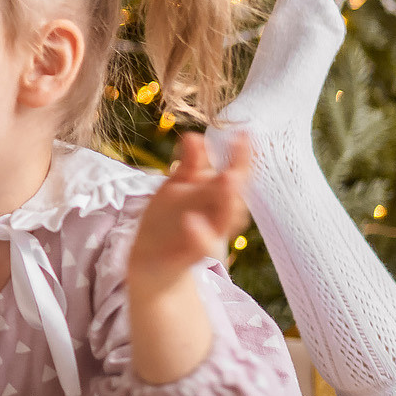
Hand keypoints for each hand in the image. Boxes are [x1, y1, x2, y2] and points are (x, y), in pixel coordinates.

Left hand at [130, 131, 253, 286]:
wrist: (151, 262)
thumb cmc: (168, 221)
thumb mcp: (177, 188)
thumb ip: (190, 165)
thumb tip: (194, 134)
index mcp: (213, 198)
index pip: (233, 175)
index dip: (241, 156)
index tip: (244, 133)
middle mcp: (215, 217)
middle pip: (233, 197)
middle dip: (237, 179)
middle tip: (238, 159)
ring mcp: (205, 237)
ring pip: (222, 221)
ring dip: (226, 201)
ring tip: (226, 179)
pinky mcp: (188, 257)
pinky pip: (198, 247)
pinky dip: (198, 235)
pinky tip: (191, 220)